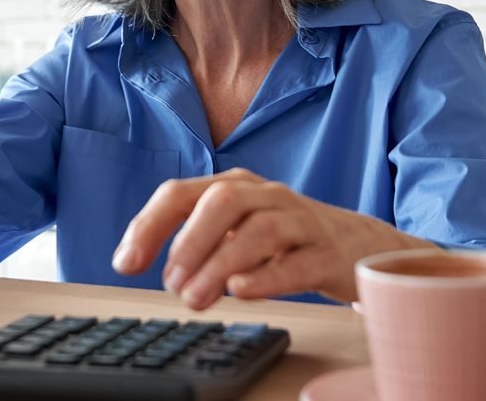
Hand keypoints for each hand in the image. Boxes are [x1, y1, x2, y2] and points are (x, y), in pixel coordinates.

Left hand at [112, 168, 436, 308]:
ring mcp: (301, 221)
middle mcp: (267, 196)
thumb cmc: (286, 238)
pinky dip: (267, 276)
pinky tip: (241, 290)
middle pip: (223, 201)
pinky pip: (298, 261)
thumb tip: (144, 262)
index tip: (125, 263)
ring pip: (260, 230)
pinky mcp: (328, 254)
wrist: (360, 246)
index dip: (149, 225)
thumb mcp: (236, 230)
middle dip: (190, 241)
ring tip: (196, 298)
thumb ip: (194, 241)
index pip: (181, 193)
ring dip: (221, 264)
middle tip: (170, 283)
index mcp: (235, 187)